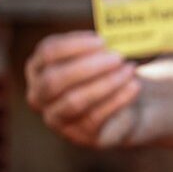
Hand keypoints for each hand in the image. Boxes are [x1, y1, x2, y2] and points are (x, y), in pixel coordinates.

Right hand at [25, 31, 140, 147]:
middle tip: (117, 57)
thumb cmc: (105, 70)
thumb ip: (100, 46)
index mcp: (38, 67)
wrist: (123, 101)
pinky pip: (95, 118)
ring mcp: (56, 118)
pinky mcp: (78, 134)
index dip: (75, 45)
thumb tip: (115, 37)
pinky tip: (134, 86)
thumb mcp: (100, 53)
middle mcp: (39, 94)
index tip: (102, 40)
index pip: (48, 52)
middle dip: (88, 66)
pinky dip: (117, 99)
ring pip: (74, 101)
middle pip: (55, 79)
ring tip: (130, 70)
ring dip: (106, 83)